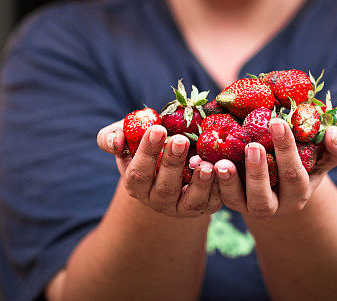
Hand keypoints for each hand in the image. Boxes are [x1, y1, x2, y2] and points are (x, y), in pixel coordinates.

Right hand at [97, 121, 221, 217]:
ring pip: (191, 201)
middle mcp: (158, 200)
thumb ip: (112, 137)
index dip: (146, 152)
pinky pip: (214, 201)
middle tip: (181, 140)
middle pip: (165, 188)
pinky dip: (220, 187)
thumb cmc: (149, 143)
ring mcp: (183, 206)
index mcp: (137, 184)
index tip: (157, 129)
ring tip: (206, 163)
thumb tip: (115, 142)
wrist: (174, 155)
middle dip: (172, 163)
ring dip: (200, 183)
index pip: (138, 172)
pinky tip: (224, 169)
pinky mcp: (206, 206)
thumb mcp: (128, 137)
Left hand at [213, 118, 336, 216]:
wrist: (281, 169)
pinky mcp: (230, 200)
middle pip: (265, 198)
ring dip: (229, 184)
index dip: (287, 149)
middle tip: (252, 145)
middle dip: (258, 174)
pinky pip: (218, 196)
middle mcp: (275, 205)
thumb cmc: (307, 156)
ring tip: (222, 162)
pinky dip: (210, 181)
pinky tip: (202, 161)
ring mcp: (250, 205)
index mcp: (299, 192)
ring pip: (239, 203)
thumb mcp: (324, 152)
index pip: (295, 174)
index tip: (277, 121)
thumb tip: (336, 135)